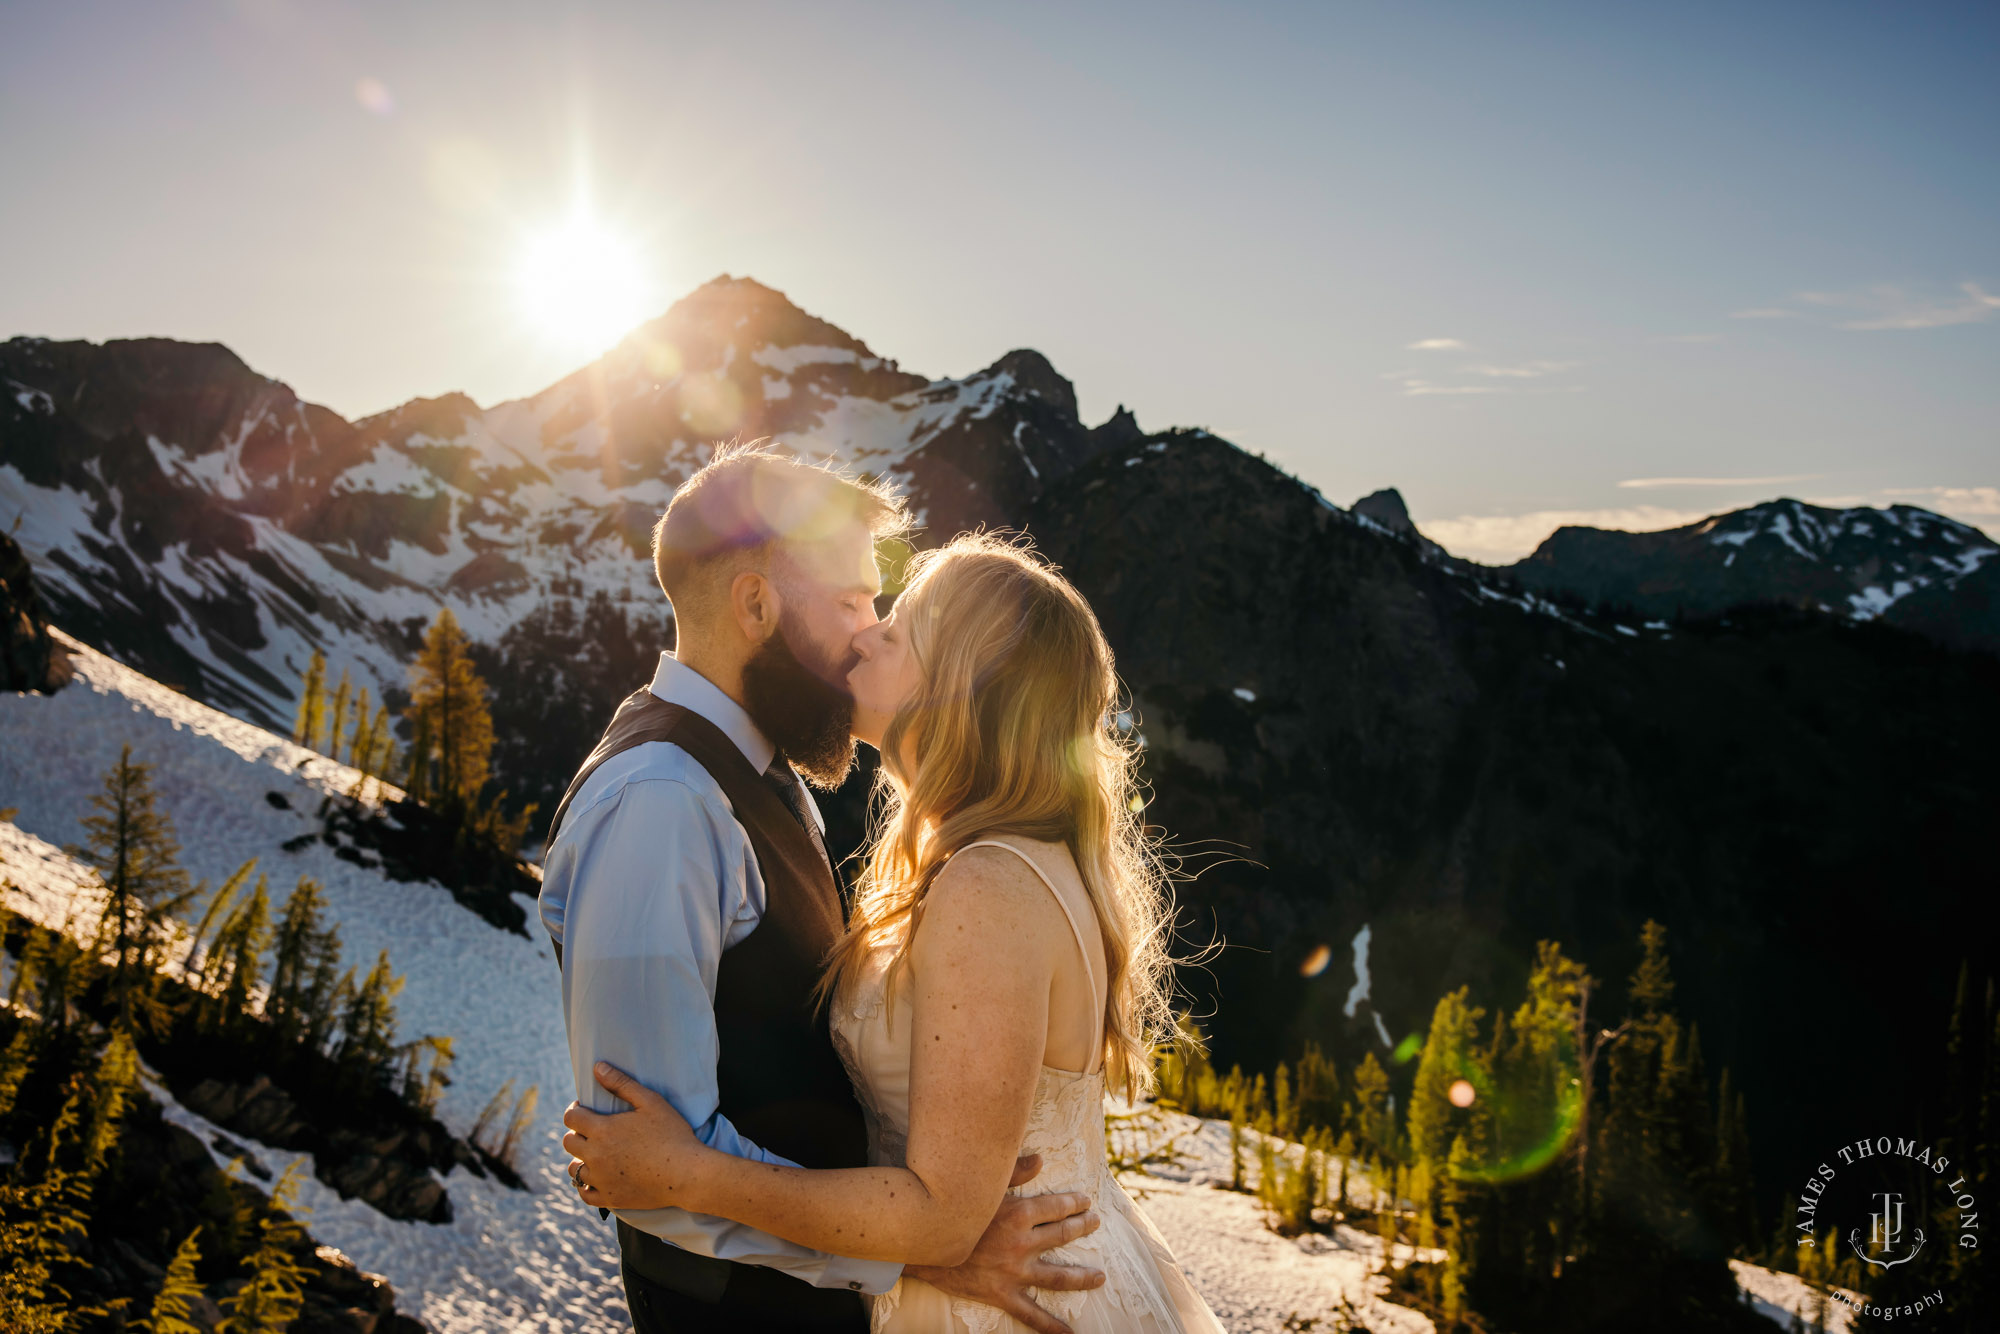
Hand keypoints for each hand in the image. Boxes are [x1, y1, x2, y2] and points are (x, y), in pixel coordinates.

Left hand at [561, 1061, 709, 1210]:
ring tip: (595, 1154)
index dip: (575, 1110)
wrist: (687, 1173)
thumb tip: (597, 1067)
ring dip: (580, 1159)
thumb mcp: (650, 1101)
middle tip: (593, 1130)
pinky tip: (597, 1177)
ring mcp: (601, 1179)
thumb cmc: (672, 1134)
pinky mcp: (609, 1198)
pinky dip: (586, 1185)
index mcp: (602, 1130)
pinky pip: (584, 1193)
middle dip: (578, 1132)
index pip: (571, 1118)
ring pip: (573, 1169)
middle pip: (568, 1142)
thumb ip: (621, 1083)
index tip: (585, 1108)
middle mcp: (595, 1155)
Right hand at [906, 1155, 1104, 1333]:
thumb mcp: (982, 1188)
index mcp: (1018, 1214)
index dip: (1074, 1204)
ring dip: (1082, 1277)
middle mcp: (1021, 1244)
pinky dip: (1051, 1326)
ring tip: (1099, 1276)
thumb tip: (1040, 1159)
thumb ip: (1013, 1172)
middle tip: (1095, 1223)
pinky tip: (1069, 1333)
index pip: (1057, 1208)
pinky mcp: (1003, 1295)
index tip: (1085, 1202)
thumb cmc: (953, 1212)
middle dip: (1083, 1227)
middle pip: (1063, 1235)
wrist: (923, 1247)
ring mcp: (1014, 1273)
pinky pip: (1031, 1314)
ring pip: (1058, 1277)